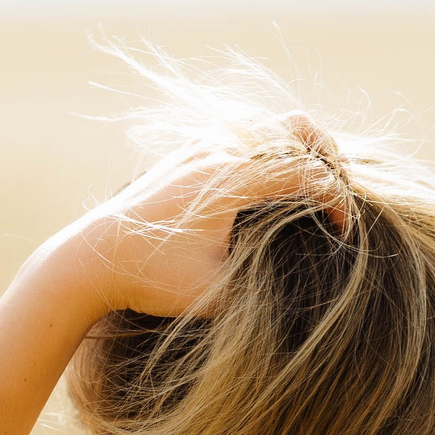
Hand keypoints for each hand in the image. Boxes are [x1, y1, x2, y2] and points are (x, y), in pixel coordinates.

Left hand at [39, 141, 331, 320]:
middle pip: (297, 129)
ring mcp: (201, 147)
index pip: (308, 174)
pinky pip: (245, 139)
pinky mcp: (188, 154)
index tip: (343, 233)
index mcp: (231, 180)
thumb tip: (308, 307)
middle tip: (338, 194)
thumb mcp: (215, 297)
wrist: (92, 258)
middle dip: (330, 159)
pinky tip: (272, 192)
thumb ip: (265, 296)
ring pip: (271, 128)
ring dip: (300, 154)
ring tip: (312, 191)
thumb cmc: (151, 280)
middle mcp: (218, 152)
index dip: (337, 202)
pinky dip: (272, 156)